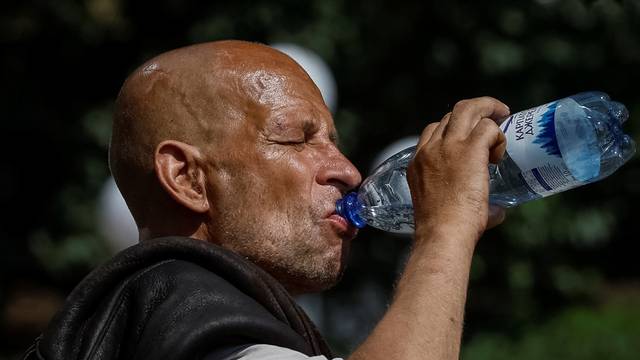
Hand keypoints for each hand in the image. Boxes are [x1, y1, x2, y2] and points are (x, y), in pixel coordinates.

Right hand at [407, 97, 508, 242]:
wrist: (442, 234)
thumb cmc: (444, 230)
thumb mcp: (444, 208)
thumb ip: (470, 203)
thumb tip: (498, 211)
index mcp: (419, 162)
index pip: (434, 130)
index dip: (455, 129)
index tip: (471, 139)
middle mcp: (430, 149)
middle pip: (453, 113)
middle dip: (476, 111)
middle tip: (495, 118)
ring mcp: (448, 147)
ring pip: (469, 109)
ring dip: (489, 109)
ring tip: (503, 118)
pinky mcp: (469, 151)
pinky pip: (488, 129)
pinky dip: (498, 137)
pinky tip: (500, 153)